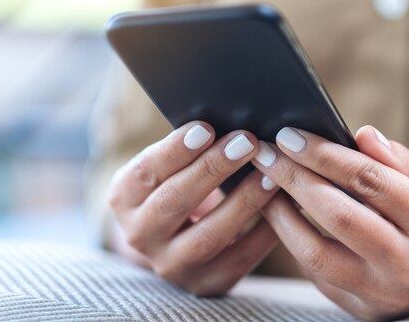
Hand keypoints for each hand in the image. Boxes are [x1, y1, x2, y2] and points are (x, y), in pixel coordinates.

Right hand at [109, 121, 278, 295]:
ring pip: (207, 237)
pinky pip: (238, 260)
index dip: (175, 151)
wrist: (174, 238)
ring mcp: (172, 265)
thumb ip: (187, 150)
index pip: (146, 172)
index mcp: (124, 198)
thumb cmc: (178, 184)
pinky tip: (283, 207)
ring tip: (271, 175)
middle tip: (247, 143)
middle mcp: (141, 236)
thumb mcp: (169, 167)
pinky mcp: (206, 283)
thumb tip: (230, 125)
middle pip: (173, 203)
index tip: (207, 128)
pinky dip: (264, 233)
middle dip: (212, 170)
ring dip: (242, 203)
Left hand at [251, 126, 408, 320]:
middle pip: (337, 216)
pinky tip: (283, 217)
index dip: (324, 155)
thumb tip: (358, 134)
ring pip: (317, 254)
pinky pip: (320, 275)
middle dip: (293, 179)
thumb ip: (401, 161)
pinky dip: (296, 244)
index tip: (289, 135)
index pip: (368, 181)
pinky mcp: (368, 310)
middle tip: (264, 153)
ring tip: (263, 185)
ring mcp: (387, 294)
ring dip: (282, 216)